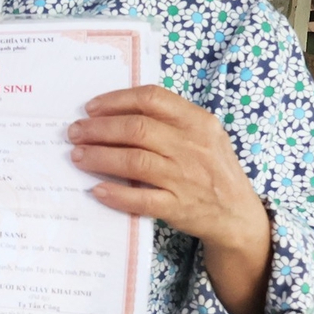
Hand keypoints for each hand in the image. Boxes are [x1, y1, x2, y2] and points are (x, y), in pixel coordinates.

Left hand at [68, 85, 273, 313]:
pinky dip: (116, 194)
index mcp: (199, 122)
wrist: (238, 214)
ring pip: (135, 161)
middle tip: (75, 132)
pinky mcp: (178, 207)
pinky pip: (141, 199)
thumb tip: (115, 111)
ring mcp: (186, 178)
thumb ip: (170, 120)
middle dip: (99, 129)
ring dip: (100, 157)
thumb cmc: (211, 168)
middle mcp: (193, 147)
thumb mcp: (203, 135)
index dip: (117, 100)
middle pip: (137, 129)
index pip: (153, 99)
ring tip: (78, 155)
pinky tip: (96, 189)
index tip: (91, 108)